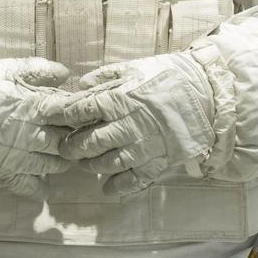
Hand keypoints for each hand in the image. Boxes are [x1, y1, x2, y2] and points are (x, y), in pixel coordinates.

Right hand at [0, 42, 78, 196]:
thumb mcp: (9, 68)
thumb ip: (39, 70)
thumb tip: (65, 74)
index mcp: (37, 107)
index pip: (70, 115)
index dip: (81, 116)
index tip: (86, 115)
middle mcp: (33, 135)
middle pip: (65, 142)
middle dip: (74, 140)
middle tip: (78, 138)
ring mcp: (19, 156)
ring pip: (51, 165)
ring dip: (61, 162)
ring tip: (64, 158)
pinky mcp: (3, 171)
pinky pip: (26, 186)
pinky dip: (38, 189)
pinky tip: (45, 187)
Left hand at [55, 54, 215, 195]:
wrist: (207, 94)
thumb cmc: (168, 76)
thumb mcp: (135, 68)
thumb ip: (106, 76)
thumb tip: (81, 84)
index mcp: (118, 99)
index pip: (80, 111)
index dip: (62, 116)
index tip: (51, 120)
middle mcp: (127, 125)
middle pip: (90, 142)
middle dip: (72, 147)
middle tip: (64, 148)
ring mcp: (143, 146)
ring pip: (108, 162)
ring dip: (91, 165)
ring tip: (83, 163)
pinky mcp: (159, 161)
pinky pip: (136, 179)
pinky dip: (120, 187)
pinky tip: (107, 189)